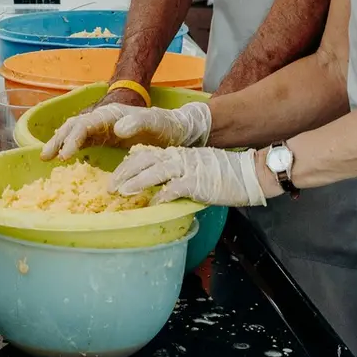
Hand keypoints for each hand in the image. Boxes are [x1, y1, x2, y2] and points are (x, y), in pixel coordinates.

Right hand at [41, 101, 211, 160]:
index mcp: (112, 114)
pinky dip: (69, 145)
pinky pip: (82, 139)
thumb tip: (116, 126)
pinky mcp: (106, 136)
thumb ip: (138, 122)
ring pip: (75, 131)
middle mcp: (104, 118)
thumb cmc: (166, 125)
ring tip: (46, 157)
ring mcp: (104, 127)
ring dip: (60, 142)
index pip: (85, 125)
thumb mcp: (155, 122)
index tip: (64, 156)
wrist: (176, 126)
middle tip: (45, 157)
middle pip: (74, 126)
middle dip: (58, 140)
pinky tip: (62, 155)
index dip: (72, 139)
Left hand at [112, 146, 265, 207]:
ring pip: (155, 171)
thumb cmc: (221, 174)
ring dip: (136, 181)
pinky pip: (175, 187)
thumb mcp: (193, 167)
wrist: (246, 174)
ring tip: (122, 191)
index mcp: (176, 154)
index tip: (116, 176)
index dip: (128, 164)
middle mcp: (178, 158)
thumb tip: (157, 187)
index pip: (146, 154)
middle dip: (125, 173)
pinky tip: (153, 202)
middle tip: (110, 187)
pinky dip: (162, 194)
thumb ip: (175, 174)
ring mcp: (187, 169)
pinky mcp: (196, 182)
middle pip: (144, 160)